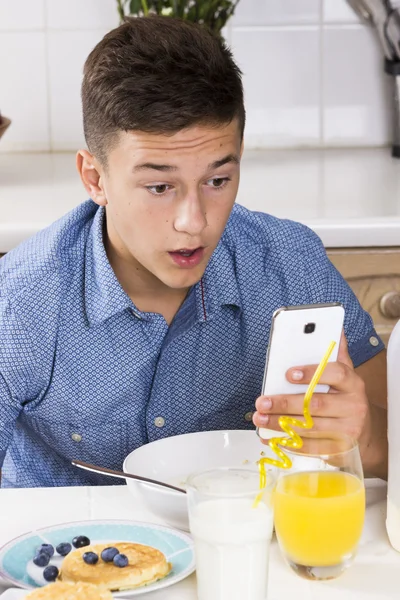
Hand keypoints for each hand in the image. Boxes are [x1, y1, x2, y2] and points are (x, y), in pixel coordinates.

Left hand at [252, 332, 370, 444]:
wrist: (365, 432)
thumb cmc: (346, 398)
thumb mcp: (344, 374)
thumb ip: (335, 354)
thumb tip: (334, 329)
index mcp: (352, 382)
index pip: (335, 373)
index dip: (311, 372)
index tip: (288, 373)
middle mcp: (352, 405)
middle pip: (315, 404)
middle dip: (284, 403)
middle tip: (262, 401)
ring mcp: (347, 429)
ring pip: (309, 427)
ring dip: (280, 423)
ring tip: (259, 418)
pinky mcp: (339, 449)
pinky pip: (311, 447)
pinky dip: (288, 442)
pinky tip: (271, 436)